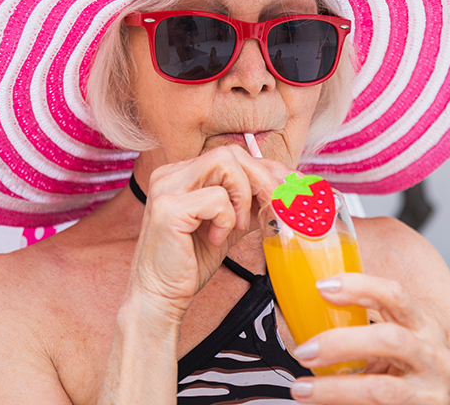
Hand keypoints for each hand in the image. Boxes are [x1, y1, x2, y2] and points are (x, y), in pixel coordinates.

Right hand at [126, 145, 286, 319]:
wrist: (162, 295)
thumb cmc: (191, 262)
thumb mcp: (227, 225)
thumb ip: (248, 205)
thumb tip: (282, 191)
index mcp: (182, 174)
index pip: (232, 156)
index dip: (265, 169)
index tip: (287, 188)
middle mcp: (171, 174)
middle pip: (230, 154)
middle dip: (262, 178)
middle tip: (276, 204)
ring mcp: (166, 188)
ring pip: (225, 165)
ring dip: (243, 196)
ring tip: (237, 225)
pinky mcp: (168, 208)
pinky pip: (216, 198)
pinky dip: (225, 219)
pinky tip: (215, 239)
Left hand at [289, 273, 449, 404]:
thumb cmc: (427, 373)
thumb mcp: (408, 342)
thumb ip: (373, 331)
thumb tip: (316, 319)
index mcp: (423, 325)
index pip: (395, 295)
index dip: (359, 286)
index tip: (323, 286)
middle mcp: (431, 354)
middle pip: (389, 339)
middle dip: (341, 343)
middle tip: (304, 350)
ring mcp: (429, 390)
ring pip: (381, 388)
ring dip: (335, 388)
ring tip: (303, 389)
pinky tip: (324, 404)